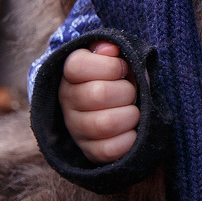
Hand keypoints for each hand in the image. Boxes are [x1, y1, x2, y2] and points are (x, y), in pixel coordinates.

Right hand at [58, 41, 138, 163]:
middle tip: (132, 92)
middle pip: (98, 94)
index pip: (77, 65)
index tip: (123, 68)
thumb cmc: (118, 79)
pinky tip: (132, 131)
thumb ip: (111, 50)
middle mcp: (68, 101)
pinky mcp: (89, 151)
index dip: (109, 66)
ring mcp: (76, 128)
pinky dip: (129, 140)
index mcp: (71, 74)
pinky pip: (109, 149)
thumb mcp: (116, 59)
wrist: (116, 109)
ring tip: (134, 111)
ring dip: (130, 115)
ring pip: (105, 123)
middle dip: (126, 91)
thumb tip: (109, 49)